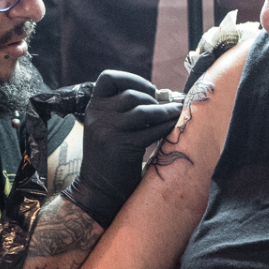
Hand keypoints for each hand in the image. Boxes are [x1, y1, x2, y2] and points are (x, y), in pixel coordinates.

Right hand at [62, 70, 180, 227]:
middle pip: (132, 94)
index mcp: (92, 108)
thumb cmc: (110, 159)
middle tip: (165, 109)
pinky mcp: (121, 146)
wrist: (98, 191)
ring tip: (177, 113)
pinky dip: (166, 127)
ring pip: (144, 109)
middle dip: (153, 99)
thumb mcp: (107, 128)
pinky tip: (173, 129)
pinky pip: (152, 130)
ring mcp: (107, 131)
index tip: (148, 90)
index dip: (131, 79)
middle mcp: (96, 116)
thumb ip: (123, 110)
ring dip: (165, 111)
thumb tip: (162, 93)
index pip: (108, 77)